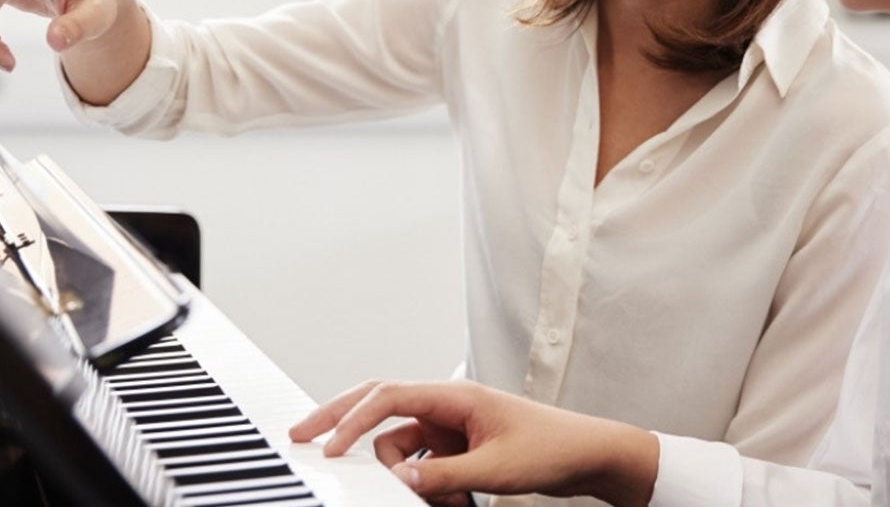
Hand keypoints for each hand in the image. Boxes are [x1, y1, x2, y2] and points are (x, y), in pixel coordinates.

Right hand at [288, 379, 657, 506]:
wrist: (587, 454)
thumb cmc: (550, 447)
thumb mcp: (494, 469)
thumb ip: (442, 477)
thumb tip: (396, 477)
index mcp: (456, 395)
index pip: (390, 396)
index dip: (353, 419)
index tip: (327, 447)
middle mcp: (448, 404)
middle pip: (381, 404)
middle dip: (341, 419)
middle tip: (302, 438)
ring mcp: (451, 426)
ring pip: (400, 445)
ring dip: (401, 474)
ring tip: (438, 499)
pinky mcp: (458, 447)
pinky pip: (422, 465)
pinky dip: (423, 485)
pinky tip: (449, 502)